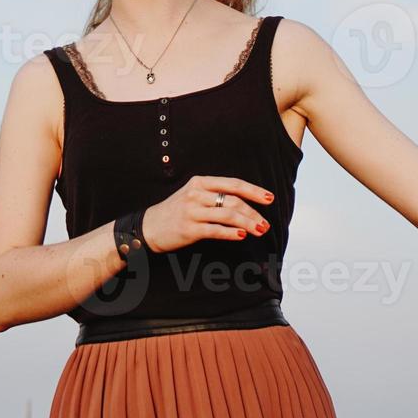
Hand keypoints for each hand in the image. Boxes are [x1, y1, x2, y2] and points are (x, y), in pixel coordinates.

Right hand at [141, 175, 272, 253]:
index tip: (269, 198)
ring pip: (227, 215)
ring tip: (260, 230)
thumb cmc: (176, 212)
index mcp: (200, 182)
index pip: (233, 184)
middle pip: (233, 201)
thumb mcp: (193, 195)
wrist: (148, 227)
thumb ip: (215, 195)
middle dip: (253, 212)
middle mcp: (196, 194)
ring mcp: (192, 211)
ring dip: (247, 223)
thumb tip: (245, 203)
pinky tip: (242, 235)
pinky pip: (215, 230)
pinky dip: (231, 233)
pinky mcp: (189, 229)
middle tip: (266, 223)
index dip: (253, 191)